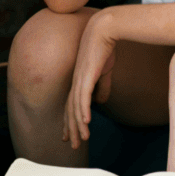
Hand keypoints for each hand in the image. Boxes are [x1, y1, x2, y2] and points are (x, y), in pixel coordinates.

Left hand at [63, 9, 117, 149]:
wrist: (104, 29)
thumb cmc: (104, 48)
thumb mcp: (104, 71)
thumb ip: (101, 87)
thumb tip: (99, 102)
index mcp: (78, 82)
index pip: (71, 106)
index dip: (70, 122)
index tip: (70, 136)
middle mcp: (75, 82)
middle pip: (70, 111)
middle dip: (71, 129)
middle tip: (72, 146)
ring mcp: (80, 79)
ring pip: (76, 107)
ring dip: (79, 125)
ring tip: (82, 139)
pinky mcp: (86, 75)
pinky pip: (83, 96)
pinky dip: (83, 110)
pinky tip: (85, 122)